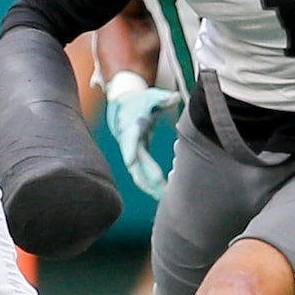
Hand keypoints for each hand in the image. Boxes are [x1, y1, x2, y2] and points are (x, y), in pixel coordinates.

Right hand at [101, 70, 182, 198]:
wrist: (123, 105)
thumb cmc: (140, 101)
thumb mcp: (151, 97)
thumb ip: (162, 98)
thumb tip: (172, 97)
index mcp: (131, 128)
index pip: (129, 141)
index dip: (130, 151)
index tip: (131, 162)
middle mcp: (129, 144)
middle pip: (135, 164)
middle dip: (147, 177)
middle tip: (161, 188)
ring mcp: (132, 152)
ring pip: (138, 173)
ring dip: (149, 186)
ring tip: (163, 197)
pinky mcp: (138, 157)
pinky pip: (142, 174)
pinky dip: (150, 184)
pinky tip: (161, 193)